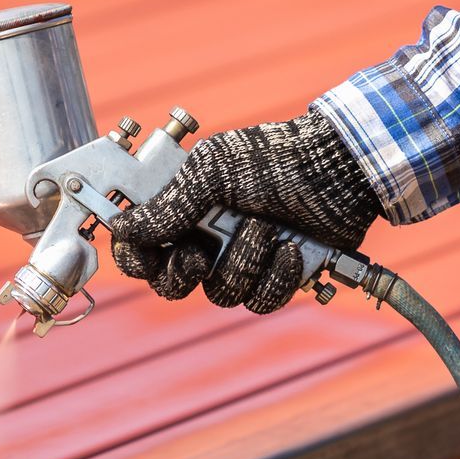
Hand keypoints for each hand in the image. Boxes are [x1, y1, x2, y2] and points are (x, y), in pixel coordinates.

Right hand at [106, 108, 379, 311]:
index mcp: (183, 209)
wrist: (339, 170)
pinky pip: (260, 301)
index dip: (136, 258)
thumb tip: (121, 226)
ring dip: (243, 263)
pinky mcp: (276, 276)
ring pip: (219, 294)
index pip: (141, 248)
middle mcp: (207, 237)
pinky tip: (291, 249)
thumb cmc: (272, 157)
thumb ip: (167, 206)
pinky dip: (276, 277)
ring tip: (266, 228)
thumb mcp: (211, 172)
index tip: (145, 256)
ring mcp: (242, 258)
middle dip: (184, 273)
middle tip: (200, 254)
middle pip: (171, 284)